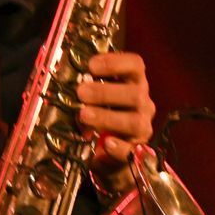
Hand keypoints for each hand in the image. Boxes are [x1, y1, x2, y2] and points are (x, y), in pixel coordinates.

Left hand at [76, 51, 155, 171]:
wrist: (112, 149)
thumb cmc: (103, 113)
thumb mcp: (98, 97)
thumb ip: (89, 88)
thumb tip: (70, 85)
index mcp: (135, 83)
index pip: (136, 65)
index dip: (115, 62)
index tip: (91, 65)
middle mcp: (144, 103)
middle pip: (135, 94)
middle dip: (105, 92)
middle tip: (81, 92)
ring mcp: (143, 127)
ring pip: (134, 121)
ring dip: (107, 117)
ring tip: (83, 115)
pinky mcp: (137, 151)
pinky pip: (131, 150)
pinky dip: (118, 147)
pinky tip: (105, 144)